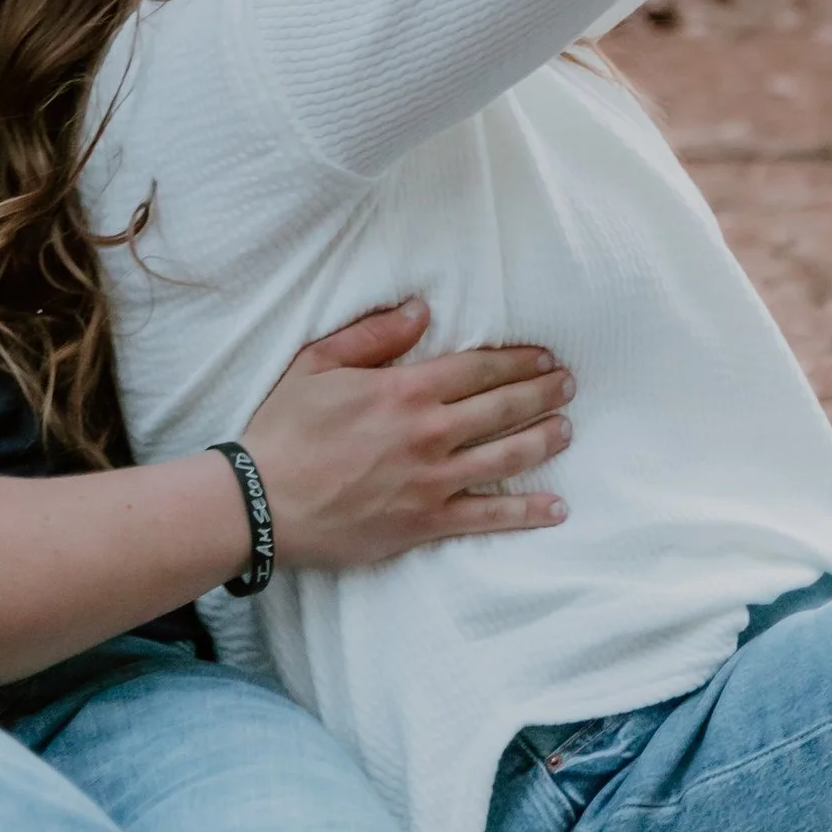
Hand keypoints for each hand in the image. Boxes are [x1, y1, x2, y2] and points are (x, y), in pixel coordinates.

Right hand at [241, 295, 572, 569]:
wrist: (262, 502)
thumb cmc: (285, 429)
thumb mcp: (318, 364)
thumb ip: (373, 335)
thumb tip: (421, 310)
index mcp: (406, 390)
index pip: (479, 368)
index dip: (518, 361)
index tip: (544, 357)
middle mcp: (429, 433)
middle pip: (502, 408)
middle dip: (542, 394)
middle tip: (568, 385)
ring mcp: (432, 480)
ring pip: (506, 456)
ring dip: (544, 440)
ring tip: (568, 429)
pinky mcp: (426, 522)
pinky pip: (487, 516)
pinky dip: (526, 512)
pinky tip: (556, 508)